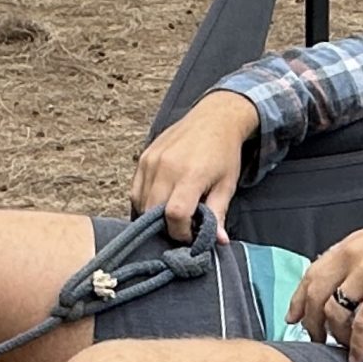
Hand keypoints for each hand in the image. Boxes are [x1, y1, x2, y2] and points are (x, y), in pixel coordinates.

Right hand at [130, 90, 257, 242]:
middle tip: (182, 226)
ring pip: (141, 203)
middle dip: (167, 227)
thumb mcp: (226, 185)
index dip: (181, 232)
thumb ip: (218, 214)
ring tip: (172, 214)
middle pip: (154, 212)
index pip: (175, 215)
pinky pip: (136, 190)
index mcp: (191, 174)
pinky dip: (145, 202)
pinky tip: (160, 203)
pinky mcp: (144, 158)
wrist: (213, 119)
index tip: (190, 234)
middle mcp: (166, 166)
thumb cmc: (223, 153)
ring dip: (154, 216)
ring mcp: (151, 161)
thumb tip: (218, 242)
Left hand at [287, 189, 362, 361]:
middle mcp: (351, 257)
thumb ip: (362, 261)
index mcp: (349, 246)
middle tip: (317, 342)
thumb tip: (353, 284)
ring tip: (344, 349)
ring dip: (336, 336)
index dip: (298, 300)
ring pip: (335, 311)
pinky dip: (358, 343)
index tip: (292, 318)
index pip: (311, 274)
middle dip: (312, 324)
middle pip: (315, 296)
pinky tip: (359, 356)